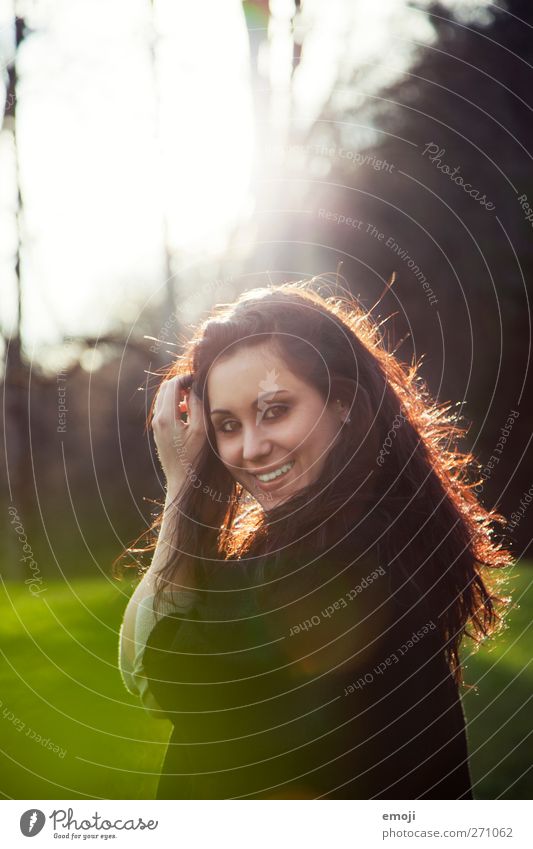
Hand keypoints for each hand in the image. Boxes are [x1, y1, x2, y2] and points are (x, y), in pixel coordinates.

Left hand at [151, 374, 206, 498]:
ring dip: (177, 394)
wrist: (182, 480)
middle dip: (180, 384)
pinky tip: (187, 412)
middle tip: (196, 385)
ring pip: (163, 399)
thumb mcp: (201, 430)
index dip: (186, 378)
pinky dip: (174, 404)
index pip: (172, 386)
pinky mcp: (158, 432)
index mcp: (167, 417)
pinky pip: (164, 410)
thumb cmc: (194, 457)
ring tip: (193, 399)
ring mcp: (156, 427)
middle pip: (165, 390)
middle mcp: (158, 420)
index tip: (199, 378)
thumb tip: (195, 386)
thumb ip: (197, 405)